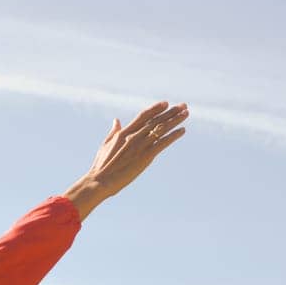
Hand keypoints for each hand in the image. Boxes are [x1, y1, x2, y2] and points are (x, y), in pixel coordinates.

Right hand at [64, 100, 187, 220]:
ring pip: (161, 129)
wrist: (100, 181)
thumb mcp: (105, 145)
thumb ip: (114, 131)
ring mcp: (140, 145)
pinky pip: (163, 143)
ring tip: (186, 113)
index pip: (143, 116)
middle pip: (156, 120)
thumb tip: (117, 120)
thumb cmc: (101, 166)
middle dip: (170, 112)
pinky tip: (182, 131)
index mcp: (124, 132)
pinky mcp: (145, 156)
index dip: (156, 109)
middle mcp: (134, 136)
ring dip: (175, 120)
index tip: (166, 103)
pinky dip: (173, 136)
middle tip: (183, 106)